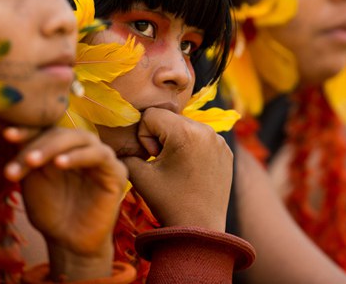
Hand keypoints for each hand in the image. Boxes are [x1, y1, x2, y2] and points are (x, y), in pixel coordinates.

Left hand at [2, 127, 126, 274]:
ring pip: (79, 138)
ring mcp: (100, 155)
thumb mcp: (31, 181)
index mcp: (62, 144)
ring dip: (53, 147)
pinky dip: (78, 156)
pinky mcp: (116, 170)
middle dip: (37, 145)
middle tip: (21, 160)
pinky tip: (60, 163)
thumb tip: (7, 131)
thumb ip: (26, 156)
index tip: (6, 134)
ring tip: (32, 161)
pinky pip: (99, 155)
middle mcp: (82, 146)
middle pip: (60, 132)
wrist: (68, 242)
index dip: (27, 130)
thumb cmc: (49, 210)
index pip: (45, 129)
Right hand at [121, 108, 232, 231]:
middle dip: (160, 138)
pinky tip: (191, 170)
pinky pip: (202, 138)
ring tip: (178, 168)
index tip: (154, 159)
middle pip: (169, 119)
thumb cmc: (168, 202)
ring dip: (176, 142)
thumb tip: (119, 140)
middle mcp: (206, 130)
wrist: (200, 230)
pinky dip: (192, 148)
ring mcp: (219, 140)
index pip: (151, 115)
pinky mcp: (226, 150)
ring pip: (185, 127)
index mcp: (185, 132)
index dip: (144, 136)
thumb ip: (125, 153)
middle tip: (164, 165)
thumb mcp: (140, 176)